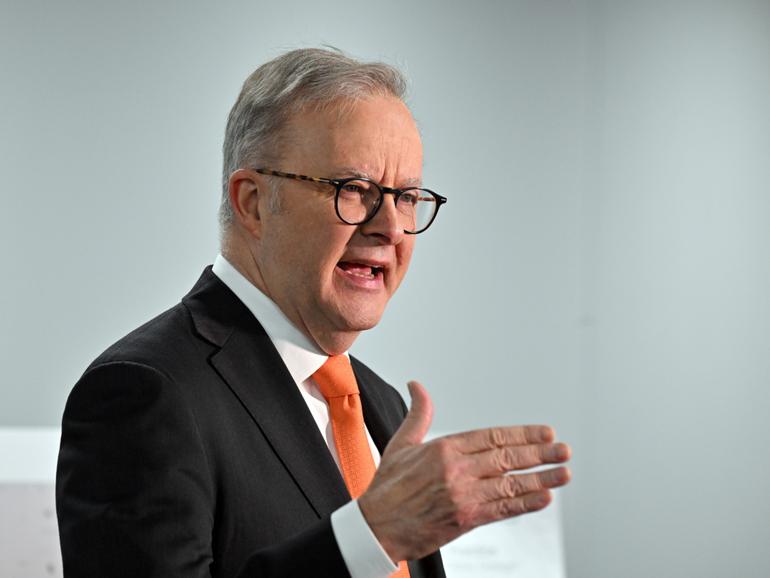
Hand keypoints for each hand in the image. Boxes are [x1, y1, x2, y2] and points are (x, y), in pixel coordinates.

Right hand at [358, 381, 570, 561]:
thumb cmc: (387, 487)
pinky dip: (525, 504)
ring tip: (563, 473)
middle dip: (539, 453)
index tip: (544, 432)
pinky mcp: (465, 519)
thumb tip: (417, 386)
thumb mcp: (401, 444)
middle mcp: (456, 470)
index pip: (492, 436)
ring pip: (510, 483)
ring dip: (541, 478)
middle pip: (507, 457)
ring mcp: (463, 495)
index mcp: (443, 448)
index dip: (522, 434)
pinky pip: (502, 510)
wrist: (376, 527)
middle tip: (562, 449)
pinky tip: (543, 498)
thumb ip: (418, 414)